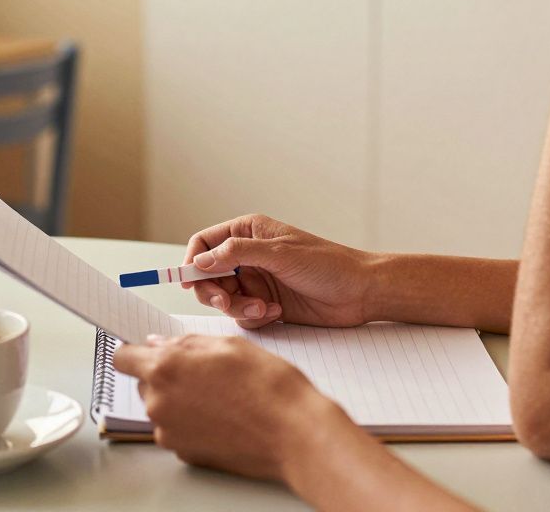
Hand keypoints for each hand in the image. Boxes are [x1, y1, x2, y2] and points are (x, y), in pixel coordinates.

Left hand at [112, 334, 347, 479]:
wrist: (293, 433)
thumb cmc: (268, 386)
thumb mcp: (229, 344)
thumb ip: (186, 343)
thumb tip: (160, 345)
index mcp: (165, 369)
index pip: (122, 358)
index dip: (135, 352)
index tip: (145, 351)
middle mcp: (159, 403)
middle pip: (144, 383)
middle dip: (165, 375)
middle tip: (204, 371)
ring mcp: (170, 433)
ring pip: (162, 407)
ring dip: (179, 399)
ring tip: (220, 395)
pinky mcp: (185, 453)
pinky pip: (177, 430)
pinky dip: (192, 422)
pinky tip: (223, 416)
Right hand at [182, 214, 373, 329]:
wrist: (360, 293)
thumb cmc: (328, 265)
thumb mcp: (280, 254)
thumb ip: (237, 254)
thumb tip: (200, 260)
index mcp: (248, 233)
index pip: (204, 243)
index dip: (191, 261)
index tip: (188, 281)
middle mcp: (249, 255)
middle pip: (208, 276)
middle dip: (215, 292)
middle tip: (226, 302)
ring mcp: (257, 280)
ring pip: (225, 298)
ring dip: (238, 307)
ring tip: (262, 309)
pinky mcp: (265, 303)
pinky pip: (242, 315)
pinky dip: (253, 317)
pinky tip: (275, 313)